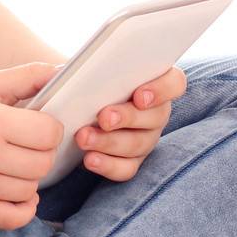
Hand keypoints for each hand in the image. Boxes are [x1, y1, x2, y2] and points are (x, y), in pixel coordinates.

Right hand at [0, 62, 64, 230]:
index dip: (51, 127)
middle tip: (28, 141)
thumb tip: (67, 70)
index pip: (47, 134)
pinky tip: (19, 190)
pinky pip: (12, 219)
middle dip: (43, 151)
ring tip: (15, 160)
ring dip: (31, 175)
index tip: (40, 122)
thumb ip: (30, 76)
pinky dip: (23, 208)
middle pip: (43, 164)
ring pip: (31, 189)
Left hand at [73, 65, 186, 179]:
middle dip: (128, 117)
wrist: (66, 110)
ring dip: (110, 142)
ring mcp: (145, 138)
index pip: (174, 82)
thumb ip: (75, 67)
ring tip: (84, 138)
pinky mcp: (130, 161)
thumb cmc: (77, 84)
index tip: (139, 95)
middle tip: (104, 118)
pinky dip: (108, 165)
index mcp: (151, 81)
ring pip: (138, 144)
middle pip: (156, 116)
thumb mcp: (74, 71)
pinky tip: (89, 160)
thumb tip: (62, 72)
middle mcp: (154, 111)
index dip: (162, 89)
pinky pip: (127, 169)